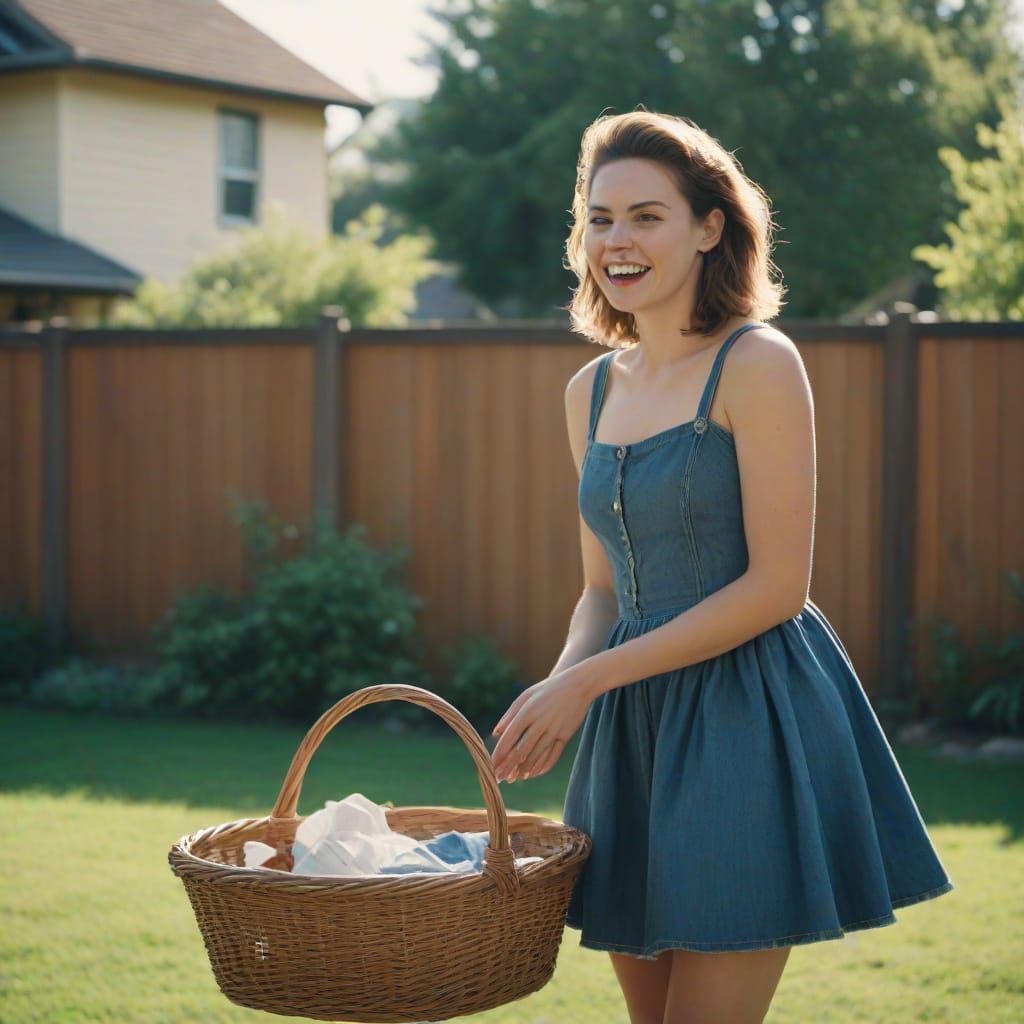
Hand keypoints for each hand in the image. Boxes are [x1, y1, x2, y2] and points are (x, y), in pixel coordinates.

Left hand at [490, 666, 594, 782]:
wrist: (578, 684)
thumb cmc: (547, 690)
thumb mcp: (526, 696)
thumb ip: (510, 715)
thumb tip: (496, 733)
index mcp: (528, 710)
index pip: (510, 736)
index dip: (500, 753)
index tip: (491, 765)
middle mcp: (540, 721)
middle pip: (522, 749)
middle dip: (509, 766)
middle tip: (499, 778)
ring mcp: (554, 729)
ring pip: (536, 754)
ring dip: (524, 769)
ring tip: (514, 778)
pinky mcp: (566, 735)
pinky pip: (553, 755)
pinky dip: (542, 766)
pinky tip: (533, 773)